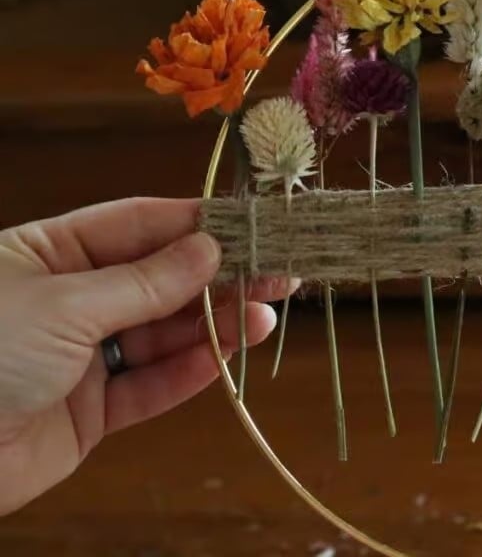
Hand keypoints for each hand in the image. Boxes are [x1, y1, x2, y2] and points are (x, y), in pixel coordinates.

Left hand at [0, 198, 287, 513]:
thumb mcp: (64, 304)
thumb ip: (144, 282)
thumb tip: (210, 248)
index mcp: (47, 253)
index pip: (136, 226)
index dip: (195, 223)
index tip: (253, 223)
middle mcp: (68, 299)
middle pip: (158, 282)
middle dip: (218, 277)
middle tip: (280, 271)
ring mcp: (79, 358)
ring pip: (161, 335)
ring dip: (215, 324)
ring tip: (267, 313)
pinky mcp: (89, 413)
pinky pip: (148, 387)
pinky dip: (189, 372)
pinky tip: (229, 354)